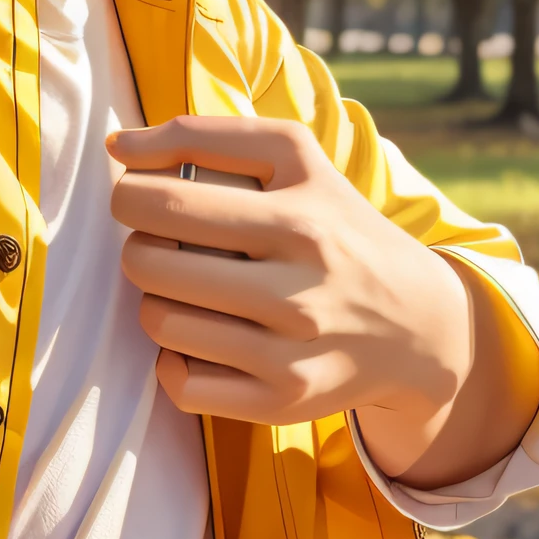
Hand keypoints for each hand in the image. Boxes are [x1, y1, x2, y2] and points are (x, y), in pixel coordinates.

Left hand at [107, 113, 522, 486]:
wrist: (419, 324)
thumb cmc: (336, 223)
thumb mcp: (296, 157)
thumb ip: (207, 135)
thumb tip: (118, 146)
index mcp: (299, 216)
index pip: (168, 202)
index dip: (129, 192)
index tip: (139, 191)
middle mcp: (298, 288)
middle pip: (151, 263)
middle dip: (138, 244)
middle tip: (160, 240)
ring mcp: (289, 353)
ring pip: (160, 322)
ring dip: (155, 298)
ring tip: (184, 286)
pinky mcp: (282, 403)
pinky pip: (182, 384)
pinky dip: (172, 360)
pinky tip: (196, 338)